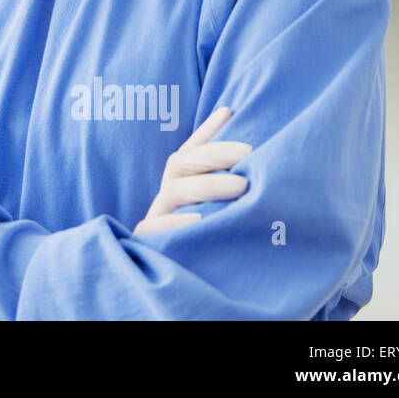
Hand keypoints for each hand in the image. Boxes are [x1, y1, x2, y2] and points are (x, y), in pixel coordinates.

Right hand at [134, 106, 251, 235]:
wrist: (170, 285)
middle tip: (250, 155)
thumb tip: (233, 121)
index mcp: (177, 184)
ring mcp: (154, 220)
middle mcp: (164, 198)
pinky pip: (158, 232)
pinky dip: (179, 224)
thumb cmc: (201, 237)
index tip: (231, 112)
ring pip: (173, 192)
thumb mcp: (211, 204)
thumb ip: (216, 170)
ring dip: (207, 186)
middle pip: (180, 165)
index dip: (207, 131)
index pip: (189, 150)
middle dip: (215, 155)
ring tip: (242, 187)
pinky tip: (202, 221)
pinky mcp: (148, 245)